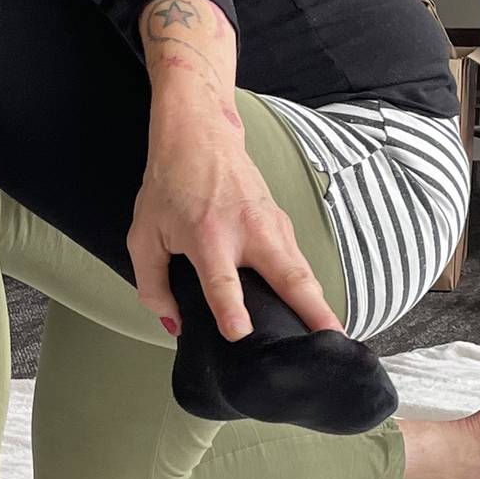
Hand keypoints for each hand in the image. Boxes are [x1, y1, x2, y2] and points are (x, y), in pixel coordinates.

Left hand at [129, 0, 341, 341]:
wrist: (199, 136)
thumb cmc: (170, 185)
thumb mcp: (144, 235)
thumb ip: (153, 284)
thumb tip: (174, 324)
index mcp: (207, 235)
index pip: (221, 280)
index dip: (230, 309)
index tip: (240, 333)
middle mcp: (247, 230)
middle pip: (287, 276)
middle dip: (311, 310)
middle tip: (331, 342)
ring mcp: (271, 224)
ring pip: (302, 271)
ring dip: (320, 303)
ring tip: (335, 338)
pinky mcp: (282, 223)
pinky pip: (298, 262)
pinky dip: (310, 288)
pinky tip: (316, 312)